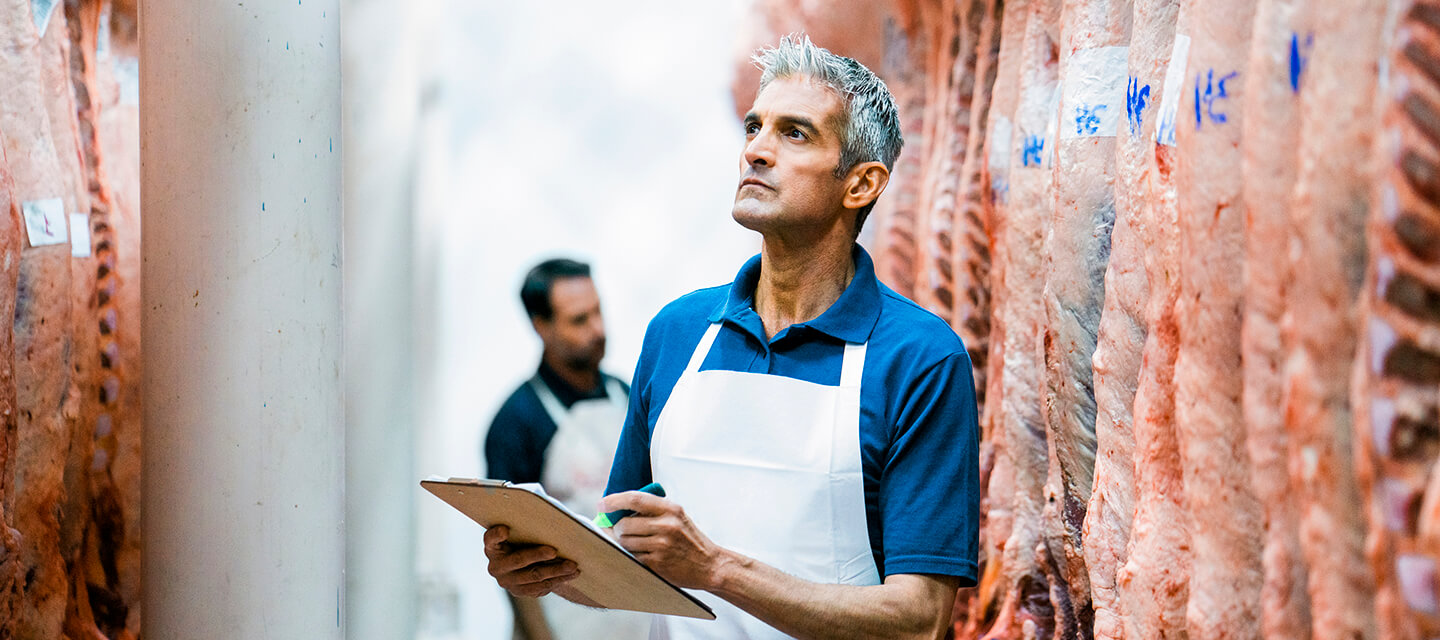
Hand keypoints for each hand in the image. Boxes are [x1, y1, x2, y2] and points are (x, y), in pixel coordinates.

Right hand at [484, 525, 579, 596]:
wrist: (526, 562)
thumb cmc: (524, 537)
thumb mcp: (520, 529)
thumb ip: (526, 522)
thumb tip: (543, 504)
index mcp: (492, 547)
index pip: (490, 539)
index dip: (496, 535)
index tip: (505, 529)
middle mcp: (496, 567)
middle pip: (518, 560)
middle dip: (537, 555)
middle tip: (554, 551)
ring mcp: (508, 582)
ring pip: (534, 577)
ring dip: (555, 571)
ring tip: (572, 565)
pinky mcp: (521, 592)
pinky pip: (541, 587)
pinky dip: (558, 580)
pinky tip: (571, 574)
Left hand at [601, 490, 728, 589]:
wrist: (709, 565)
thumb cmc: (689, 540)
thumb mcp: (676, 517)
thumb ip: (651, 511)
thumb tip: (617, 510)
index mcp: (671, 509)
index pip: (635, 499)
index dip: (614, 501)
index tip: (601, 505)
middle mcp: (666, 525)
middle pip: (624, 524)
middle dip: (617, 529)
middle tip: (619, 531)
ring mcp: (662, 545)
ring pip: (624, 542)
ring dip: (623, 544)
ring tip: (636, 544)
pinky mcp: (657, 563)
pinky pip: (632, 557)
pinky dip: (632, 556)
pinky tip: (643, 555)